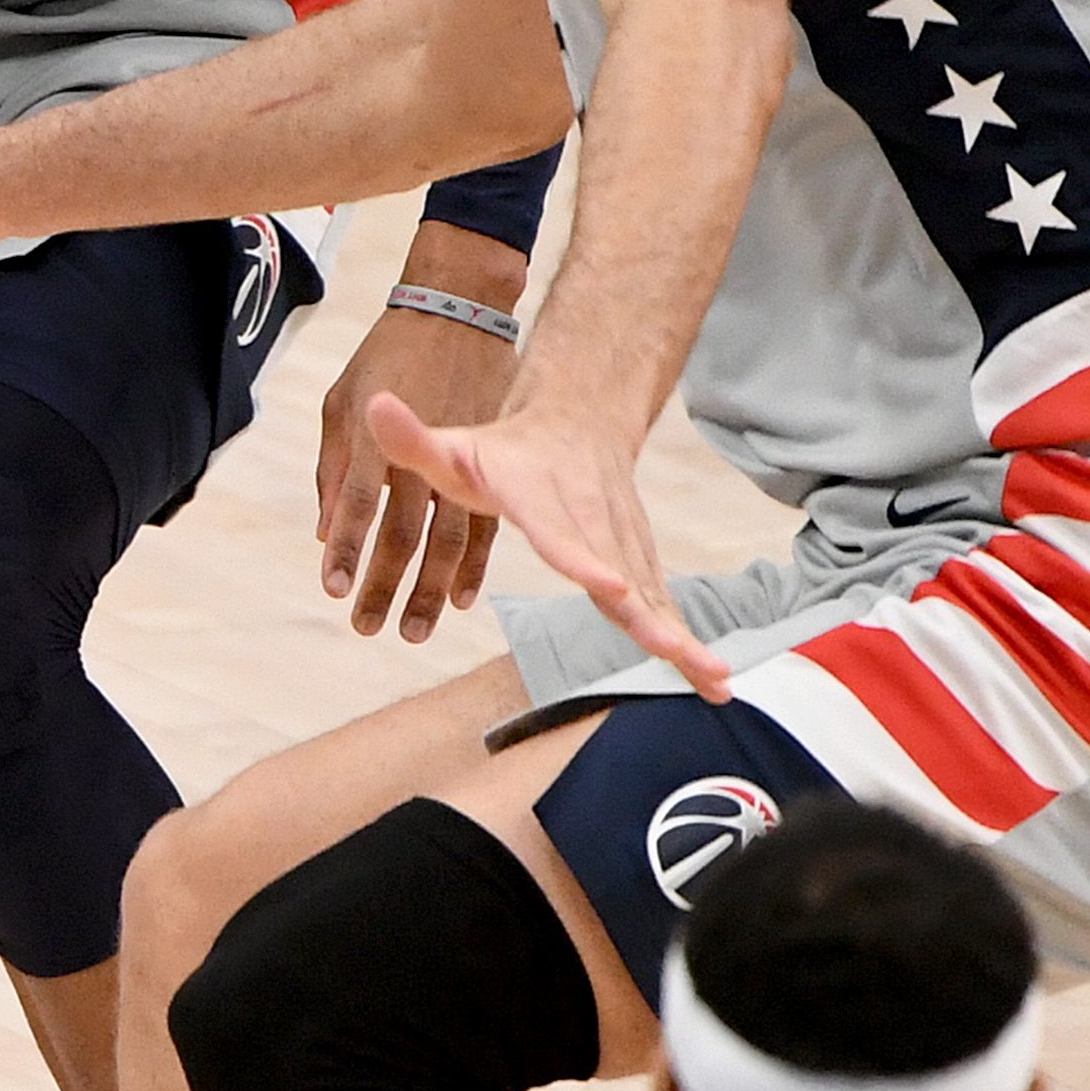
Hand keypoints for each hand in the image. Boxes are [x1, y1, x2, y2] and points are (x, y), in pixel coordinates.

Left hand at [318, 303, 519, 639]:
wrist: (457, 312)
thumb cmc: (386, 356)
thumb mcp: (342, 400)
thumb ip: (333, 468)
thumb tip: (326, 531)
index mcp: (377, 438)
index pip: (357, 507)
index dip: (345, 552)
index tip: (334, 591)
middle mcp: (420, 455)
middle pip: (402, 536)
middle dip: (383, 587)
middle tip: (368, 629)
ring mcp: (462, 460)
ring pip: (448, 542)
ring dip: (428, 591)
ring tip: (412, 630)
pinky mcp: (493, 462)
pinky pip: (486, 525)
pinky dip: (474, 566)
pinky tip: (461, 598)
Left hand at [363, 390, 727, 697]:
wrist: (579, 422)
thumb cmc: (503, 448)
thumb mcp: (453, 446)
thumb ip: (412, 441)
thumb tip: (375, 407)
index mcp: (543, 498)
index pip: (563, 533)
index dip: (585, 559)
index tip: (611, 587)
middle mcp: (594, 522)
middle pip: (623, 574)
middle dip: (650, 616)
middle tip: (673, 650)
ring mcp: (624, 544)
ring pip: (654, 595)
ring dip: (683, 637)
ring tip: (713, 676)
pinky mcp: (640, 564)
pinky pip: (665, 607)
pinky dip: (690, 642)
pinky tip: (714, 683)